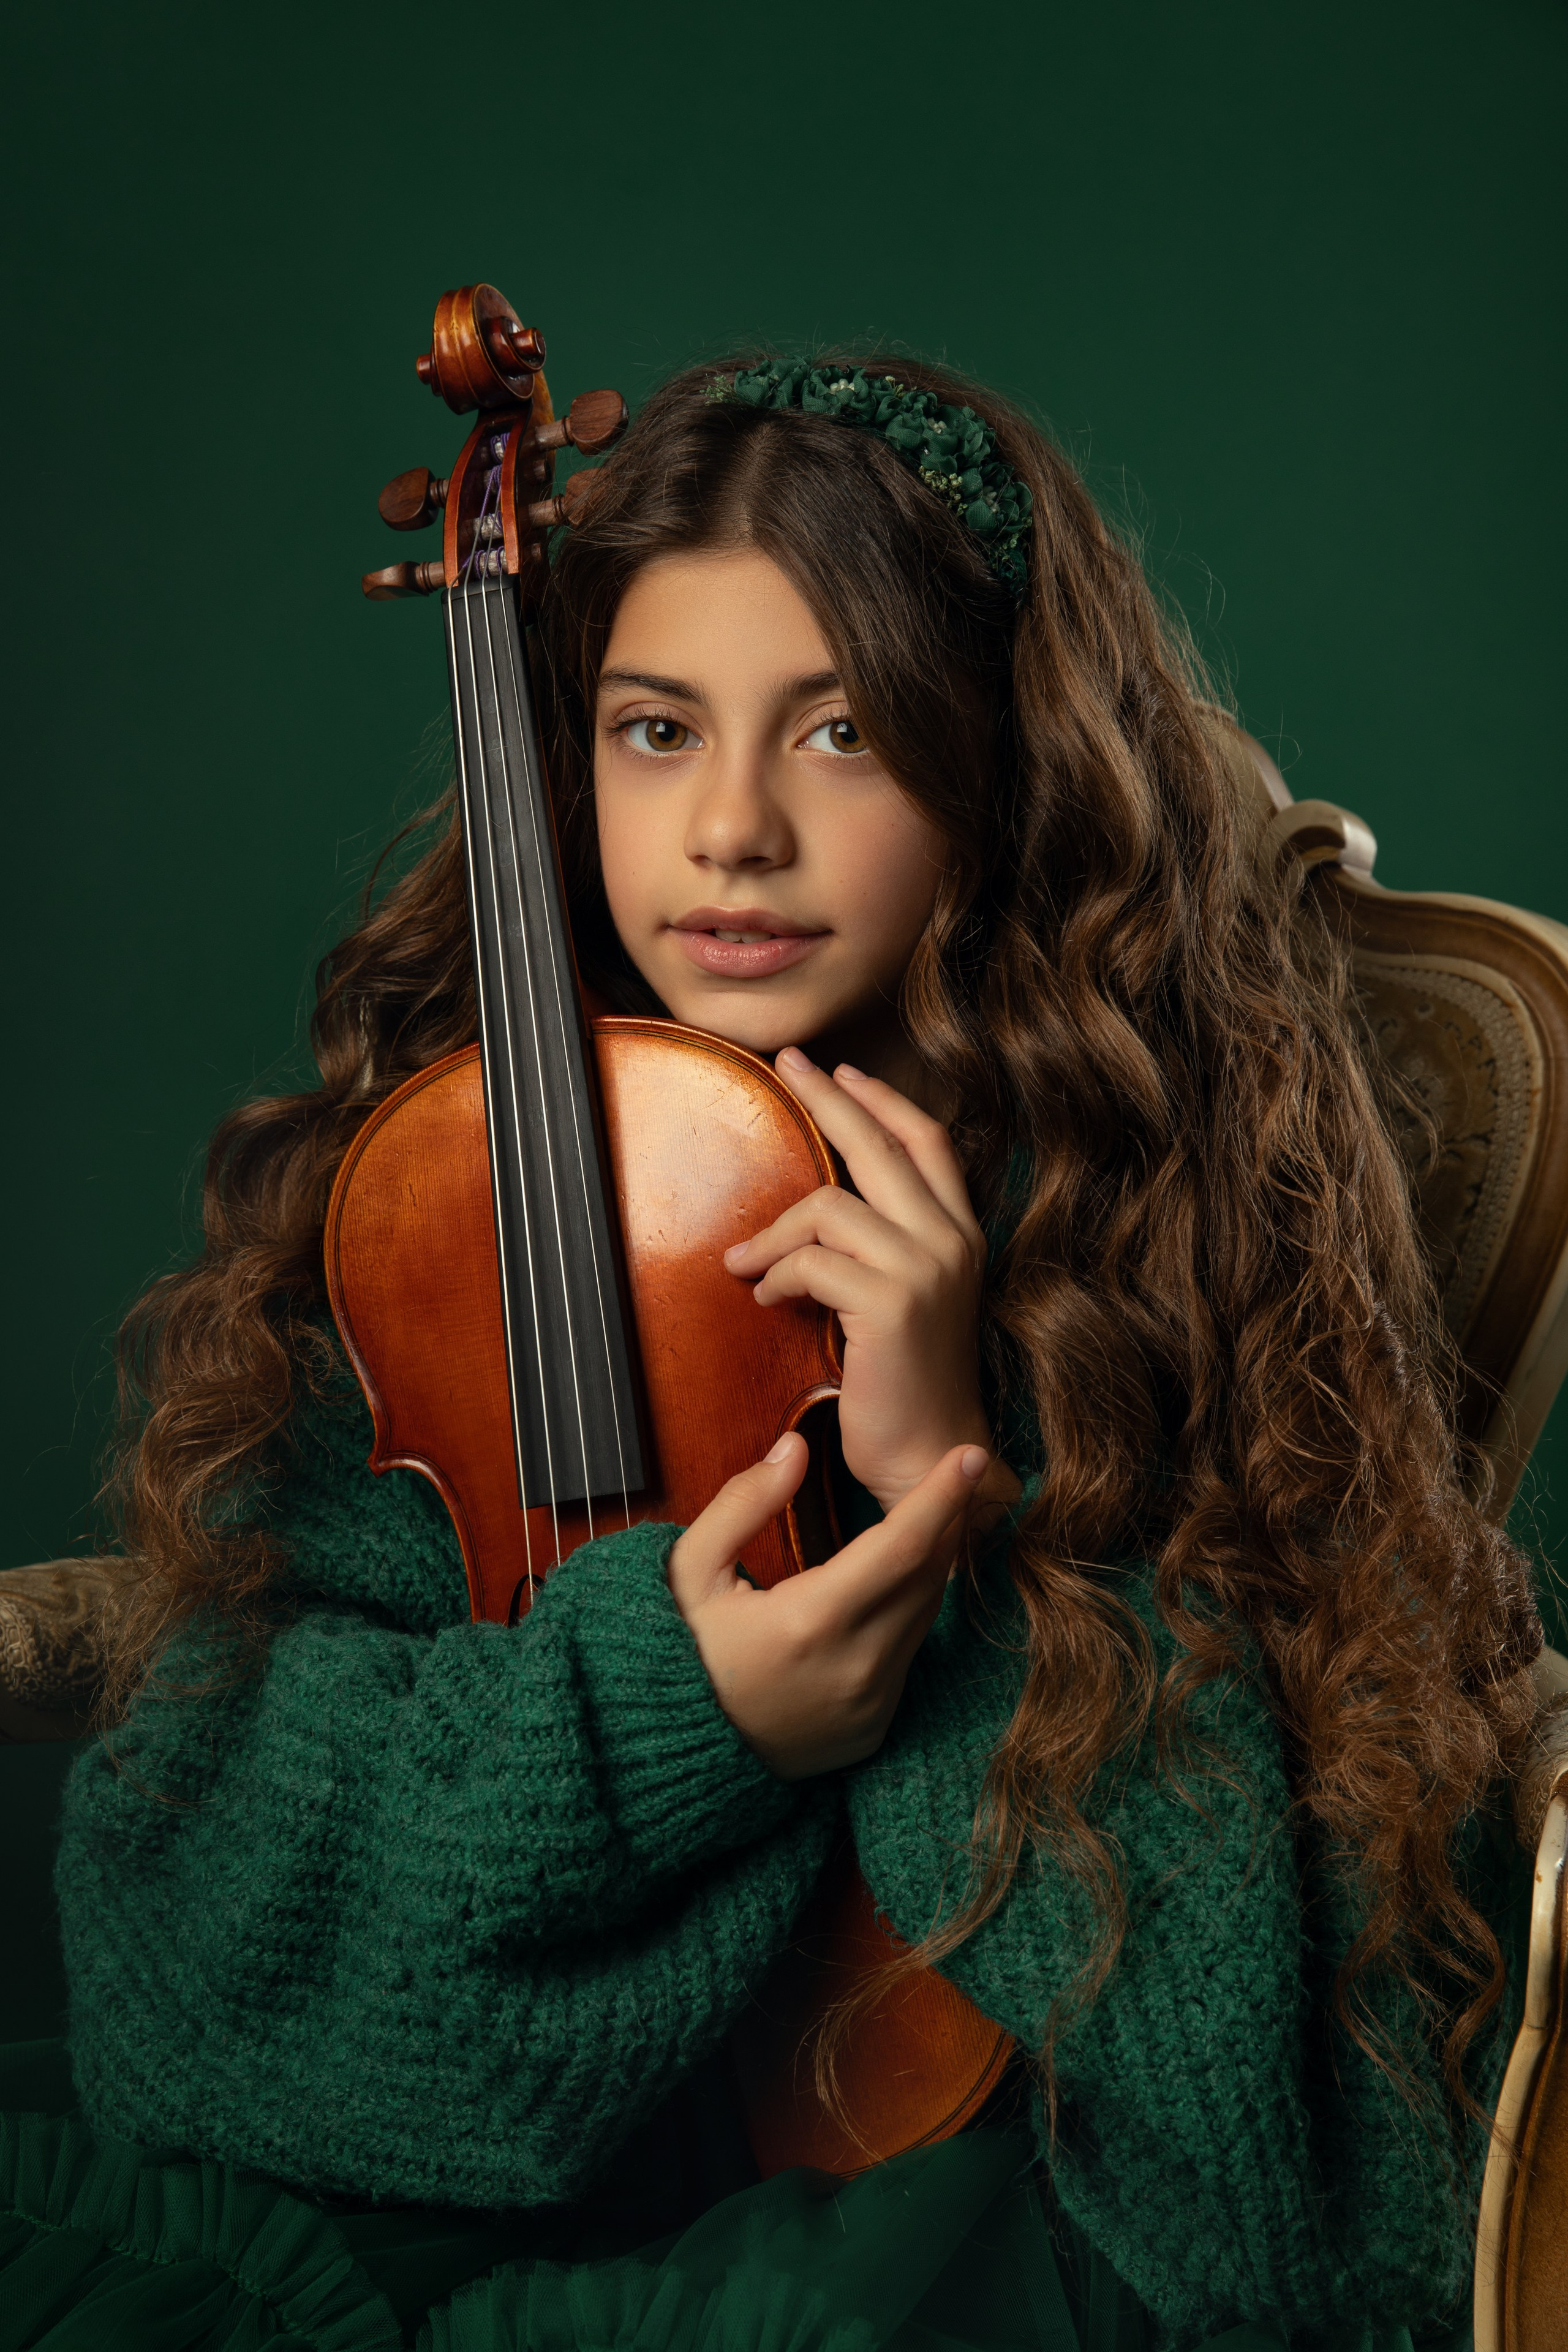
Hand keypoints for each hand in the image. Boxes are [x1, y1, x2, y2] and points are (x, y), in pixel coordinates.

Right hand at [667, 1433, 988, 1778]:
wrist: (678, 1749)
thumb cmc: (683, 1649)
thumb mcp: (690, 1569)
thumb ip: (743, 1502)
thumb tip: (796, 1447)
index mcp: (810, 1622)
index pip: (901, 1546)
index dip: (942, 1496)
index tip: (972, 1454)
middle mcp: (854, 1667)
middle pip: (925, 1579)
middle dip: (945, 1522)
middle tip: (953, 1477)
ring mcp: (870, 1704)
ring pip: (922, 1617)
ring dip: (927, 1567)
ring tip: (923, 1524)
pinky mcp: (875, 1727)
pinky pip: (907, 1657)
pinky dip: (905, 1616)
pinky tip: (886, 1590)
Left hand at [724, 1050, 1018, 1517]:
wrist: (926, 1459)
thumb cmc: (903, 1384)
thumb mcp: (901, 1298)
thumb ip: (877, 1245)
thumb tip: (815, 1206)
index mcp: (959, 1236)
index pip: (926, 1141)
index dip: (881, 1099)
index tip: (838, 1070)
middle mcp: (951, 1242)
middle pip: (881, 1145)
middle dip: (827, 1098)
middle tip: (786, 1064)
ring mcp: (926, 1269)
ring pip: (829, 1207)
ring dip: (774, 1233)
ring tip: (748, 1262)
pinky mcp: (892, 1304)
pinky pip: (811, 1262)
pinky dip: (776, 1276)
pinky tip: (765, 1298)